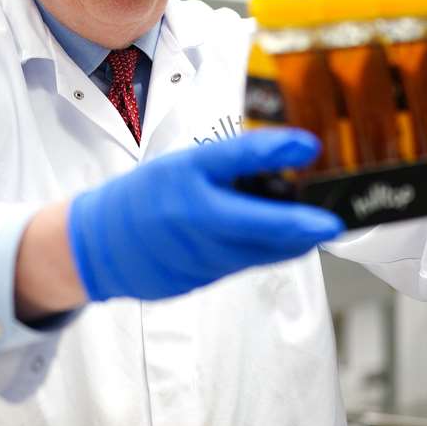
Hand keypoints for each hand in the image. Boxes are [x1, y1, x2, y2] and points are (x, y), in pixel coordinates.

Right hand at [67, 129, 345, 301]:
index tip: (310, 146)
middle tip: (330, 222)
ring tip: (307, 228)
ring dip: (288, 241)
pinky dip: (261, 253)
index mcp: (185, 174)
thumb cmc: (145, 197)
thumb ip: (235, 164)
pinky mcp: (197, 279)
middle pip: (260, 223)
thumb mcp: (185, 166)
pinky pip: (240, 265)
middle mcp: (191, 214)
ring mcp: (193, 252)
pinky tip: (267, 242)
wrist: (96, 245)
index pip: (235, 155)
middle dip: (302, 226)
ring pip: (257, 251)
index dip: (276, 149)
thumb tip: (294, 157)